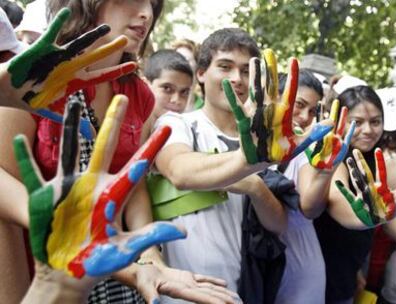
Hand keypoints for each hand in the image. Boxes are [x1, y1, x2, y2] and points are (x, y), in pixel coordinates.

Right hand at [1, 8, 135, 111]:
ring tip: (106, 27)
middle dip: (110, 49)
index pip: (101, 76)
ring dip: (92, 35)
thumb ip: (72, 120)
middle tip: (126, 39)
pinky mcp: (41, 49)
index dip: (117, 70)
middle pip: (95, 57)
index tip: (134, 65)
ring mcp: (57, 57)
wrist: (7, 90)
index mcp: (75, 81)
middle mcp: (70, 67)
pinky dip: (57, 23)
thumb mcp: (52, 110)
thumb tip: (91, 135)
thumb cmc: (29, 98)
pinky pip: (51, 34)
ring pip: (78, 44)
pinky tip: (66, 13)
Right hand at [14, 94, 185, 278]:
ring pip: (71, 148)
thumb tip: (183, 231)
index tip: (168, 126)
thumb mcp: (126, 248)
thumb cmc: (99, 261)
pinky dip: (25, 158)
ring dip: (70, 126)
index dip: (153, 146)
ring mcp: (69, 186)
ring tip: (73, 103)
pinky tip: (20, 140)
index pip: (139, 165)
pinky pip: (34, 173)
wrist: (70, 271)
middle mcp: (94, 183)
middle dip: (114, 121)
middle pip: (106, 145)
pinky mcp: (47, 196)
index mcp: (115, 193)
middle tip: (123, 97)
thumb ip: (150, 235)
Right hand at [135, 262, 238, 303]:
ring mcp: (187, 284)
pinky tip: (224, 284)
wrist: (138, 274)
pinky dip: (214, 281)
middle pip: (209, 295)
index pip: (201, 297)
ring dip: (223, 293)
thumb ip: (148, 295)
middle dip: (224, 301)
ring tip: (237, 298)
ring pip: (209, 288)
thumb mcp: (143, 286)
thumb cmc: (140, 279)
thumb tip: (152, 303)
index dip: (214, 301)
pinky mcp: (185, 278)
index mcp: (179, 291)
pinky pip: (203, 279)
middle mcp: (187, 289)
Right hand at [223, 48, 332, 163]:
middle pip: (271, 85)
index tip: (294, 59)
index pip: (290, 91)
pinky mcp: (244, 121)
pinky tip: (226, 83)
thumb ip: (314, 134)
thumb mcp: (299, 144)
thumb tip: (331, 124)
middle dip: (270, 69)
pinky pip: (237, 106)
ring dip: (255, 76)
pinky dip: (231, 95)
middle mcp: (270, 109)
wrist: (260, 162)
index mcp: (284, 113)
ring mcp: (256, 113)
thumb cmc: (279, 152)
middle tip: (269, 52)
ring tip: (254, 60)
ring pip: (255, 90)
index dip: (292, 76)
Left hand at [305, 99, 355, 169]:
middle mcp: (329, 136)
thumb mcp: (307, 148)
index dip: (320, 112)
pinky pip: (348, 138)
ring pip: (340, 126)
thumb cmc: (314, 161)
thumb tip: (297, 127)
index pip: (320, 121)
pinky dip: (351, 131)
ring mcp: (337, 141)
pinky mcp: (343, 147)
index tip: (319, 102)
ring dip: (343, 117)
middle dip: (334, 111)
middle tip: (335, 100)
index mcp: (321, 136)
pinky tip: (353, 123)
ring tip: (344, 107)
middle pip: (332, 121)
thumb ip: (304, 138)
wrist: (321, 172)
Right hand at [335, 148, 395, 226]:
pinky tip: (337, 182)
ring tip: (348, 160)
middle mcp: (371, 188)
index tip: (378, 149)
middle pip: (365, 172)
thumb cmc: (388, 210)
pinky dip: (343, 189)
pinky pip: (348, 195)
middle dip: (361, 161)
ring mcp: (362, 194)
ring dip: (353, 171)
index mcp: (381, 187)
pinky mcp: (356, 202)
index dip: (380, 161)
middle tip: (356, 150)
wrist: (378, 221)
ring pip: (357, 180)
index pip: (381, 172)